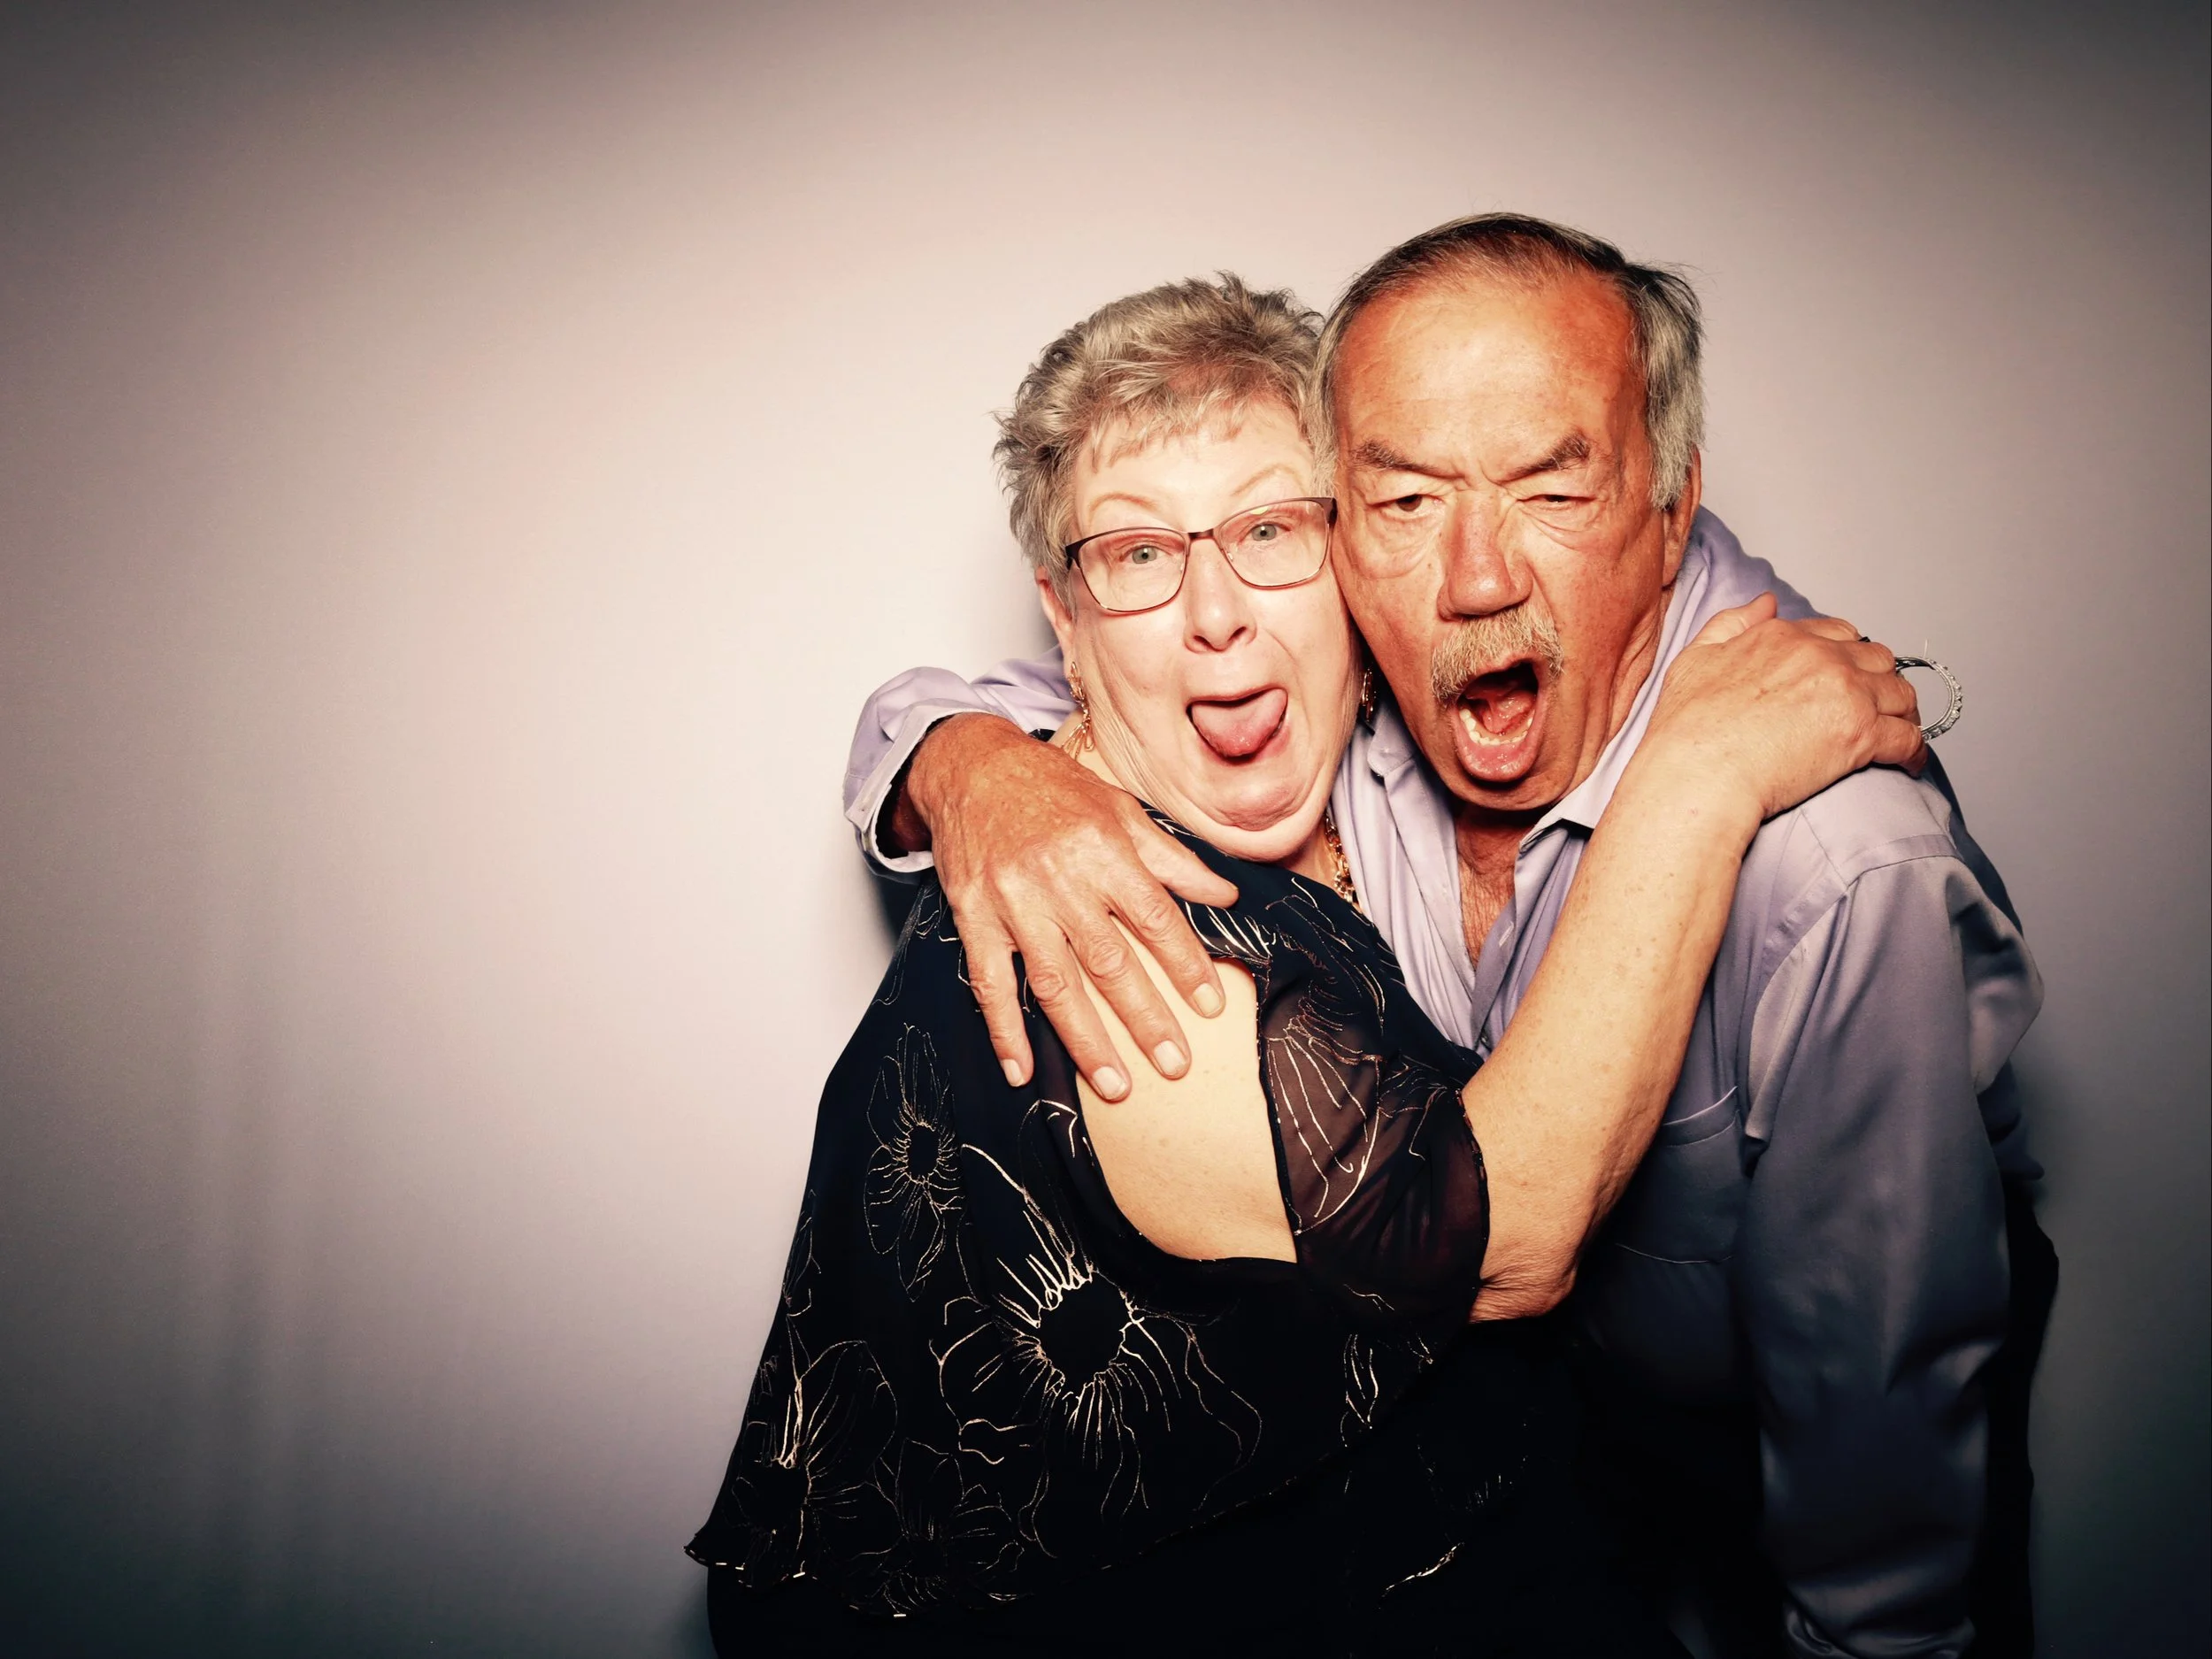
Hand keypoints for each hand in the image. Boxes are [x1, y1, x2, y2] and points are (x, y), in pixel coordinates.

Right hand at [900, 715, 1237, 1097]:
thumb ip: (1172, 859)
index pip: (1155, 918)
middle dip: (1146, 1020)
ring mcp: (1014, 903)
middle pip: (1110, 962)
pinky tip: (1020, 1070)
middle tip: (1176, 1066)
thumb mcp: (1120, 809)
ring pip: (1056, 984)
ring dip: (1086, 1041)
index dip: (1186, 964)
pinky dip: (1003, 1030)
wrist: (972, 766)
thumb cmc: (1053, 788)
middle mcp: (1060, 880)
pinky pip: (989, 982)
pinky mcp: (974, 917)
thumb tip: (1227, 895)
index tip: (1211, 1008)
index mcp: (1104, 850)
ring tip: (1116, 1086)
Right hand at [1641, 595, 1927, 825]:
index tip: (1846, 678)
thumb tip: (1766, 602)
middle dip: (1880, 681)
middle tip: (1876, 706)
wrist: (1698, 773)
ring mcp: (1846, 694)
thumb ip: (1731, 624)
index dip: (1847, 657)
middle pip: (1877, 660)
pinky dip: (1914, 752)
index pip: (1838, 634)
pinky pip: (1909, 738)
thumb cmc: (1688, 729)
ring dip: (1902, 712)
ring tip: (1897, 732)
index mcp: (1784, 638)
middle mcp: (1822, 657)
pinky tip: (1909, 763)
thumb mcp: (1695, 659)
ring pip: (1901, 695)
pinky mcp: (1862, 735)